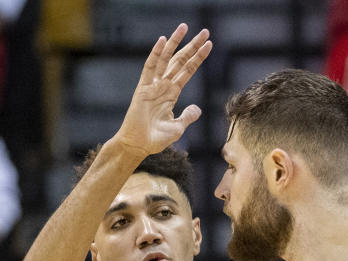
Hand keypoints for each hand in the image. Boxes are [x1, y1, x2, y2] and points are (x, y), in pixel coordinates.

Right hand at [113, 24, 212, 157]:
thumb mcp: (177, 127)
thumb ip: (187, 116)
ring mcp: (153, 85)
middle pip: (180, 61)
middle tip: (204, 31)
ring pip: (166, 59)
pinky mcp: (143, 88)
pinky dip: (156, 54)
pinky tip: (162, 40)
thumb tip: (197, 108)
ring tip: (185, 27)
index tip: (209, 45)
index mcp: (172, 93)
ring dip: (175, 43)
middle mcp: (163, 86)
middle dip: (192, 46)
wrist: (138, 145)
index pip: (188, 71)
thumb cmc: (155, 138)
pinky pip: (150, 67)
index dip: (198, 58)